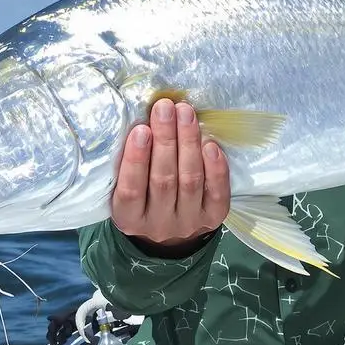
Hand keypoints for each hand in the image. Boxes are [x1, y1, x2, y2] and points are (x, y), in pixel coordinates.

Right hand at [111, 98, 229, 253]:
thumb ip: (130, 165)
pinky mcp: (212, 219)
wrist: (172, 236)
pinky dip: (215, 167)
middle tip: (165, 108)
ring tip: (185, 114)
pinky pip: (217, 193)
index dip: (136, 159)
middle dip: (165, 140)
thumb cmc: (145, 199)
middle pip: (164, 180)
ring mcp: (188, 223)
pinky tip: (209, 143)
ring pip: (190, 181)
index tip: (141, 129)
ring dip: (188, 143)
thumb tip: (144, 120)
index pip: (131, 190)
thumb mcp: (127, 190)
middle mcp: (159, 225)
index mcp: (129, 219)